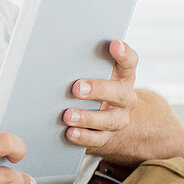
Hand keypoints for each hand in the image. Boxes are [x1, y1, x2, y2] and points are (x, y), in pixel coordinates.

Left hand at [62, 39, 138, 154]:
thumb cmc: (96, 90)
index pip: (129, 62)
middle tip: (77, 87)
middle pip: (119, 93)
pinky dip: (83, 137)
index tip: (114, 44)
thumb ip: (86, 63)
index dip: (124, 53)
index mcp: (123, 77)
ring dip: (87, 117)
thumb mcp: (98, 74)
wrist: (108, 123)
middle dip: (98, 89)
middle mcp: (124, 98)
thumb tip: (54, 48)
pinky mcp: (107, 138)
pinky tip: (70, 133)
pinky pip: (97, 140)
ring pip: (107, 120)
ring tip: (68, 115)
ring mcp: (117, 119)